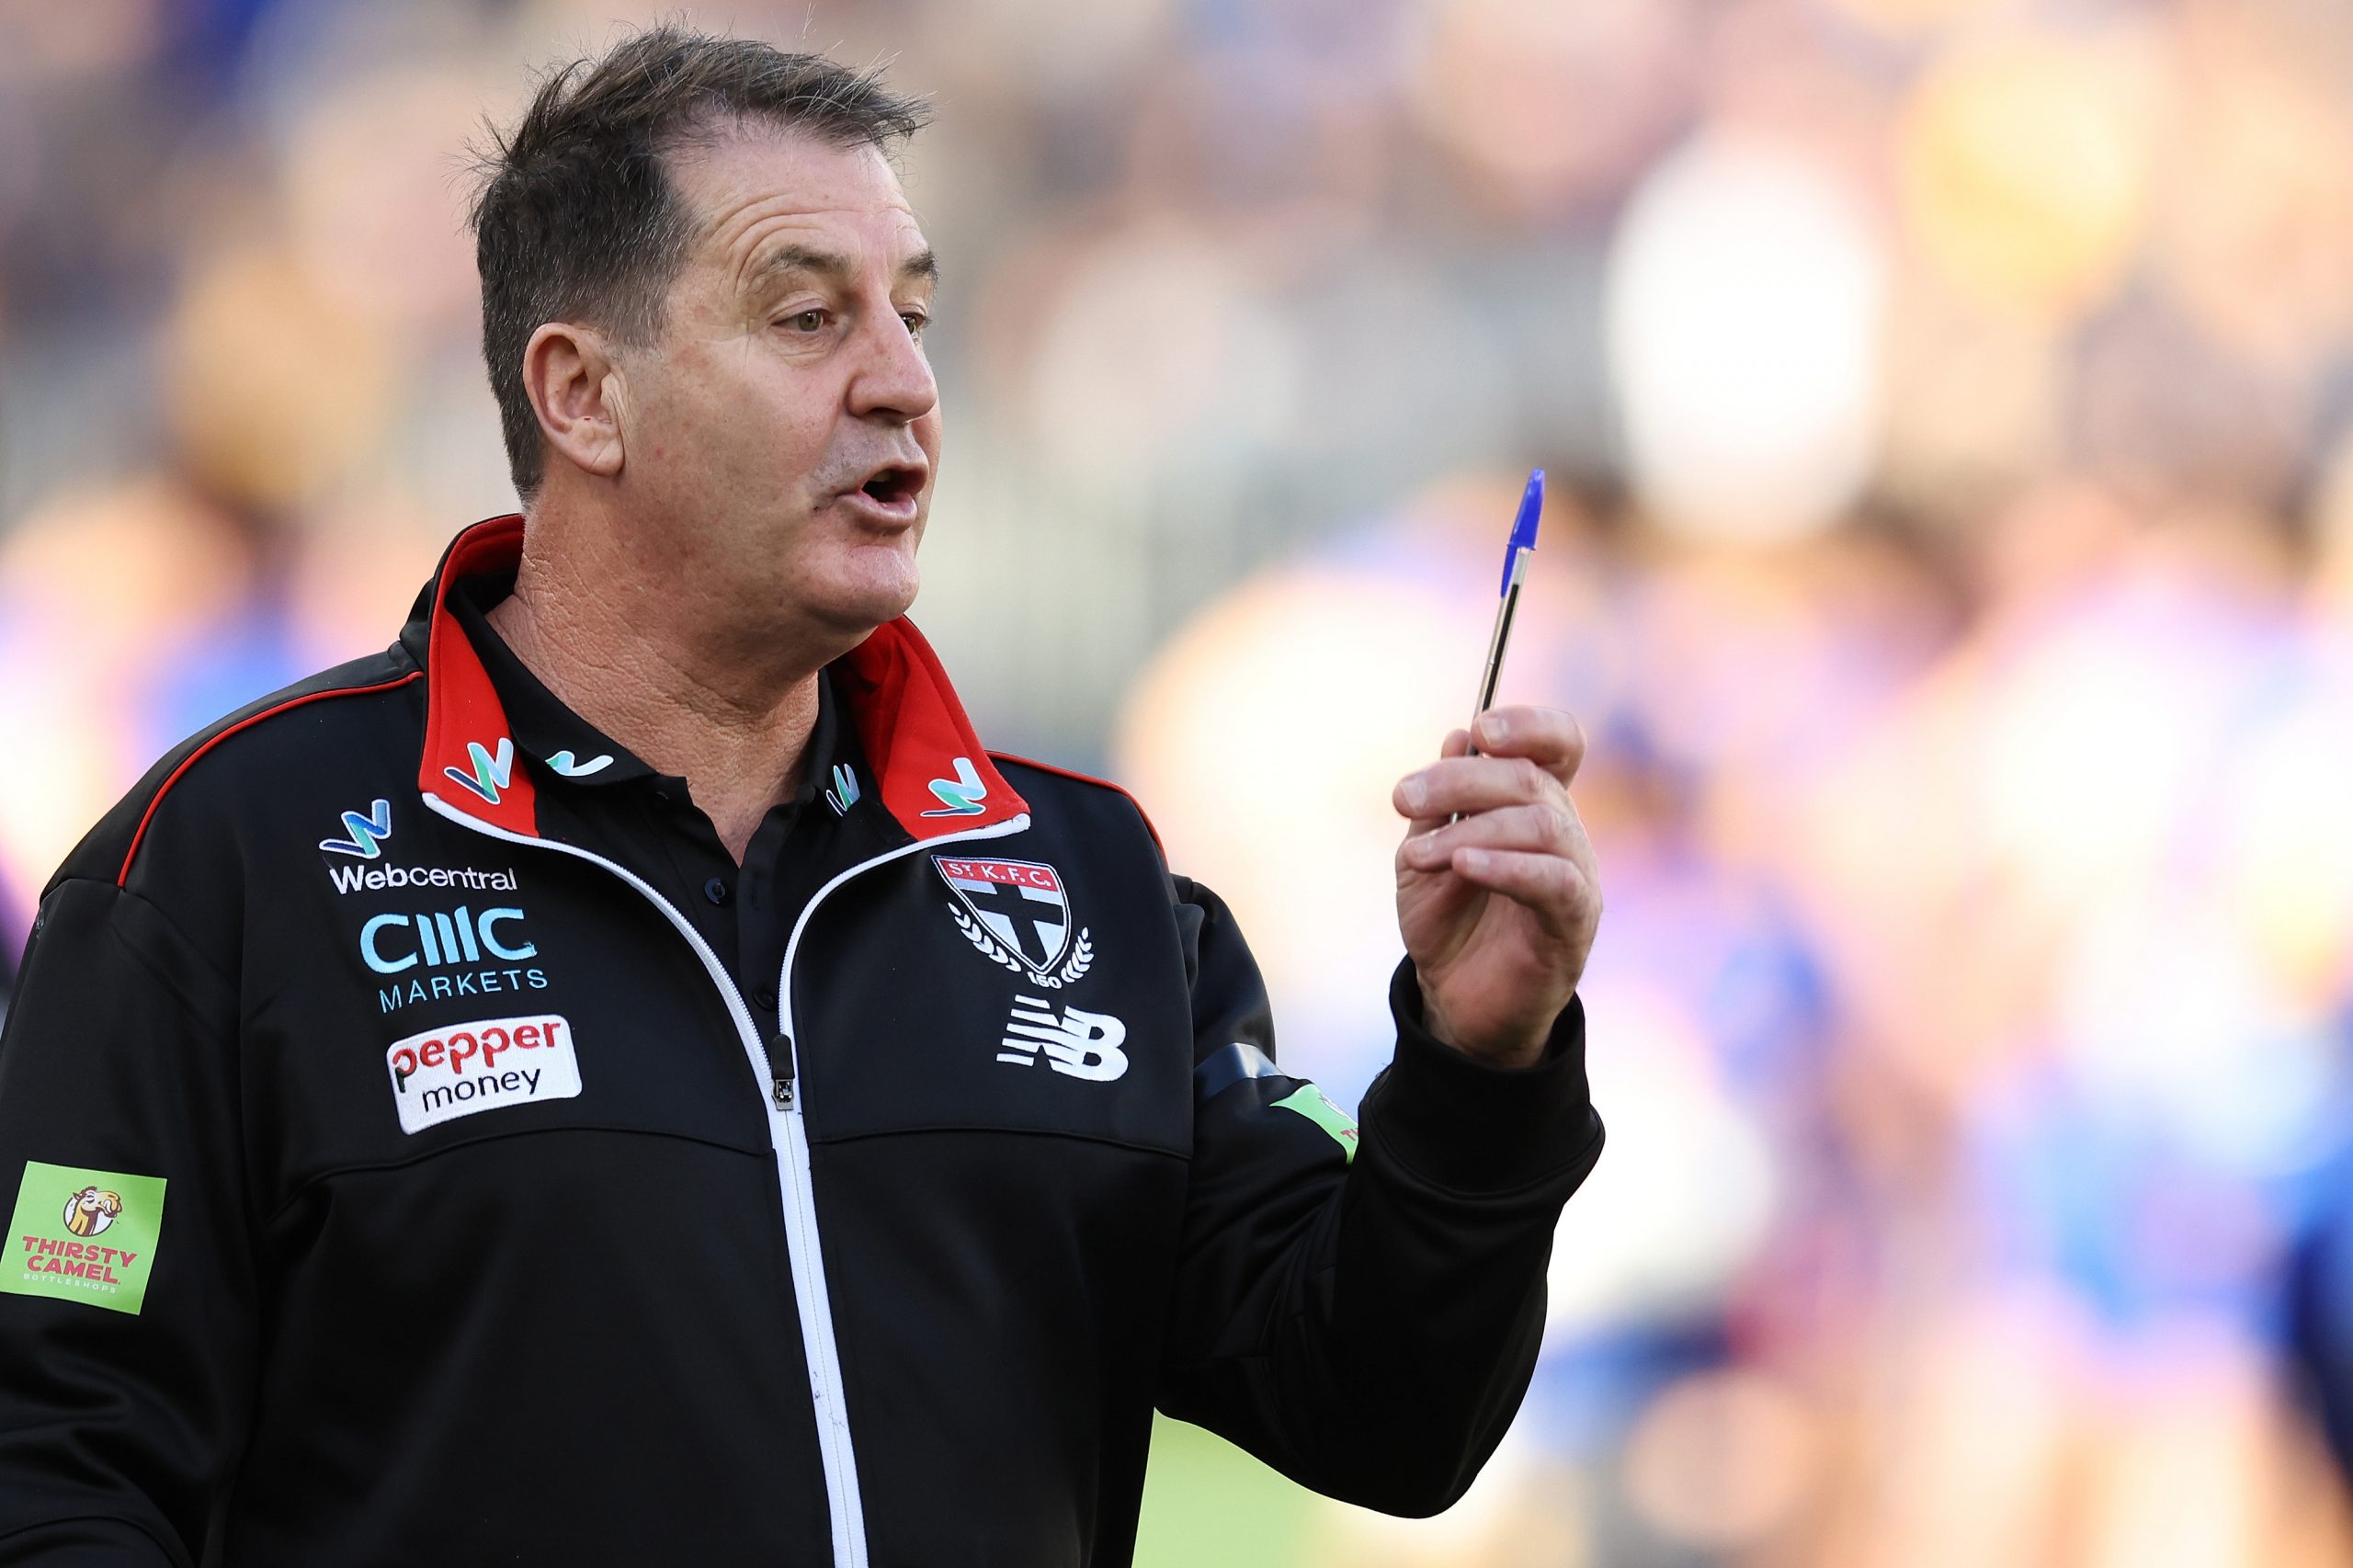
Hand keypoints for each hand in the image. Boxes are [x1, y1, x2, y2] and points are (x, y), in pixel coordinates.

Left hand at [1392, 707, 1601, 1067]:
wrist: (1455, 1003)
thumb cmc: (1447, 923)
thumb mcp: (1423, 855)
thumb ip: (1438, 804)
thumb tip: (1458, 736)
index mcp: (1533, 805)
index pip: (1558, 745)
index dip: (1530, 725)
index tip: (1480, 728)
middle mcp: (1564, 832)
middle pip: (1532, 778)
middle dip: (1462, 781)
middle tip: (1404, 798)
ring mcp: (1576, 876)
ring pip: (1542, 824)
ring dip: (1471, 829)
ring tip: (1417, 855)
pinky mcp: (1576, 922)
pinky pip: (1554, 880)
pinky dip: (1507, 866)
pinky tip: (1464, 865)